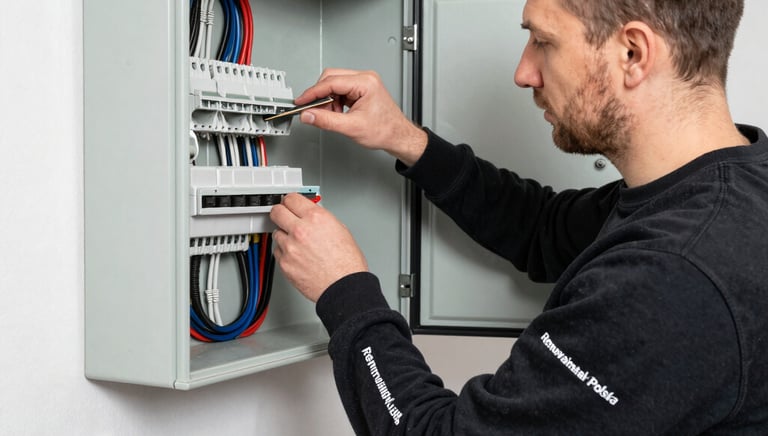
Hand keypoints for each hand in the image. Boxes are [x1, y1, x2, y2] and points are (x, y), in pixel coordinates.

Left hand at [270, 193, 368, 301]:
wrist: (344, 287)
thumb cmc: (347, 263)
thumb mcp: (340, 230)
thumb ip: (321, 219)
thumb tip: (311, 215)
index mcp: (316, 218)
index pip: (291, 198)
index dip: (290, 200)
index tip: (289, 203)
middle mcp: (301, 230)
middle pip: (277, 212)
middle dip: (280, 213)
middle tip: (283, 216)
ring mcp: (290, 247)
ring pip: (276, 233)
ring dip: (285, 236)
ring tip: (299, 244)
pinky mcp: (284, 263)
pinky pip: (278, 252)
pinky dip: (285, 253)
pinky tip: (298, 256)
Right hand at [295, 68, 427, 165]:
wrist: (397, 136)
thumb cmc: (385, 130)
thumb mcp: (351, 127)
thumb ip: (326, 121)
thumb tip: (308, 115)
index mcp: (365, 82)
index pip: (331, 82)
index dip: (312, 93)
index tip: (301, 102)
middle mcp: (365, 78)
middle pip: (331, 79)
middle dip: (320, 96)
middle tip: (314, 111)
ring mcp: (364, 83)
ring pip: (334, 85)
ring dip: (328, 101)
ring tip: (332, 116)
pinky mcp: (361, 90)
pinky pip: (340, 91)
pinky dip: (334, 102)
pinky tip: (338, 114)